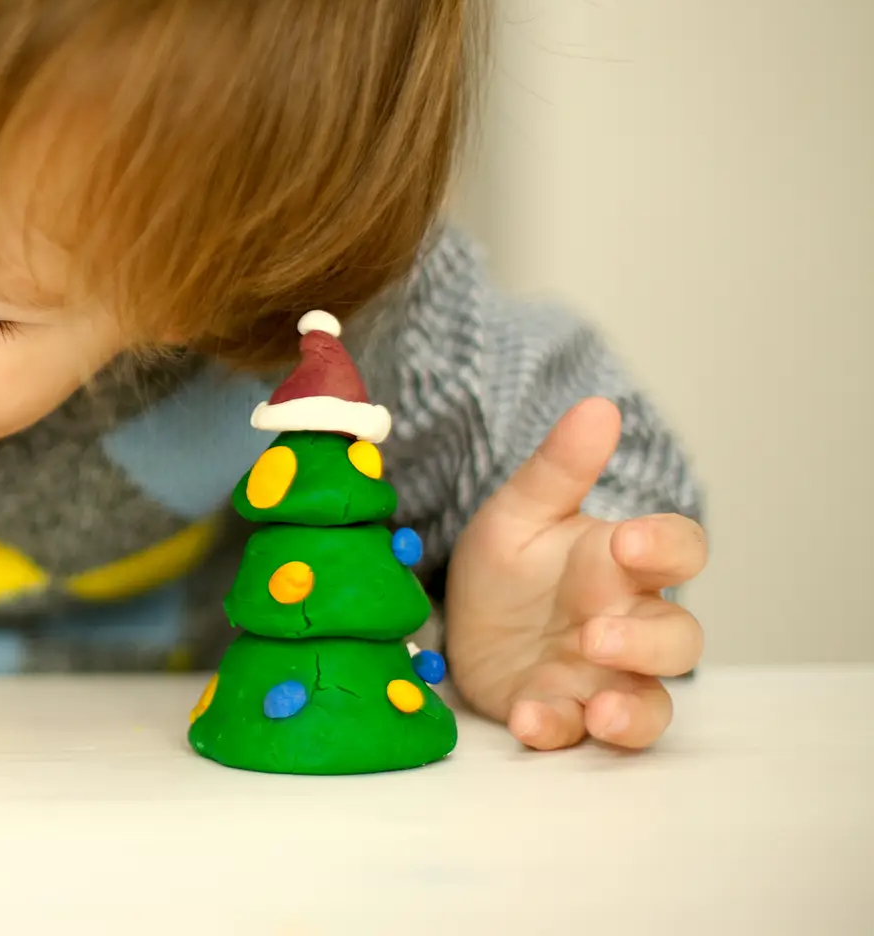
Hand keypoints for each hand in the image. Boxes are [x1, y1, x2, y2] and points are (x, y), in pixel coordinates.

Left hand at [445, 397, 706, 750]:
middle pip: (678, 639)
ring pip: (651, 703)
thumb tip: (599, 406)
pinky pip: (578, 734)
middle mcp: (627, 624)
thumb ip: (559, 468)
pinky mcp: (564, 714)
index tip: (631, 543)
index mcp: (621, 564)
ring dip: (629, 711)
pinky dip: (558, 730)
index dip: (667, 547)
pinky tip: (528, 719)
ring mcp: (603, 678)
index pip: (679, 550)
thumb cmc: (510, 565)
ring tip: (596, 710)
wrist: (460, 622)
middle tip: (594, 635)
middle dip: (646, 642)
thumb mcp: (520, 512)